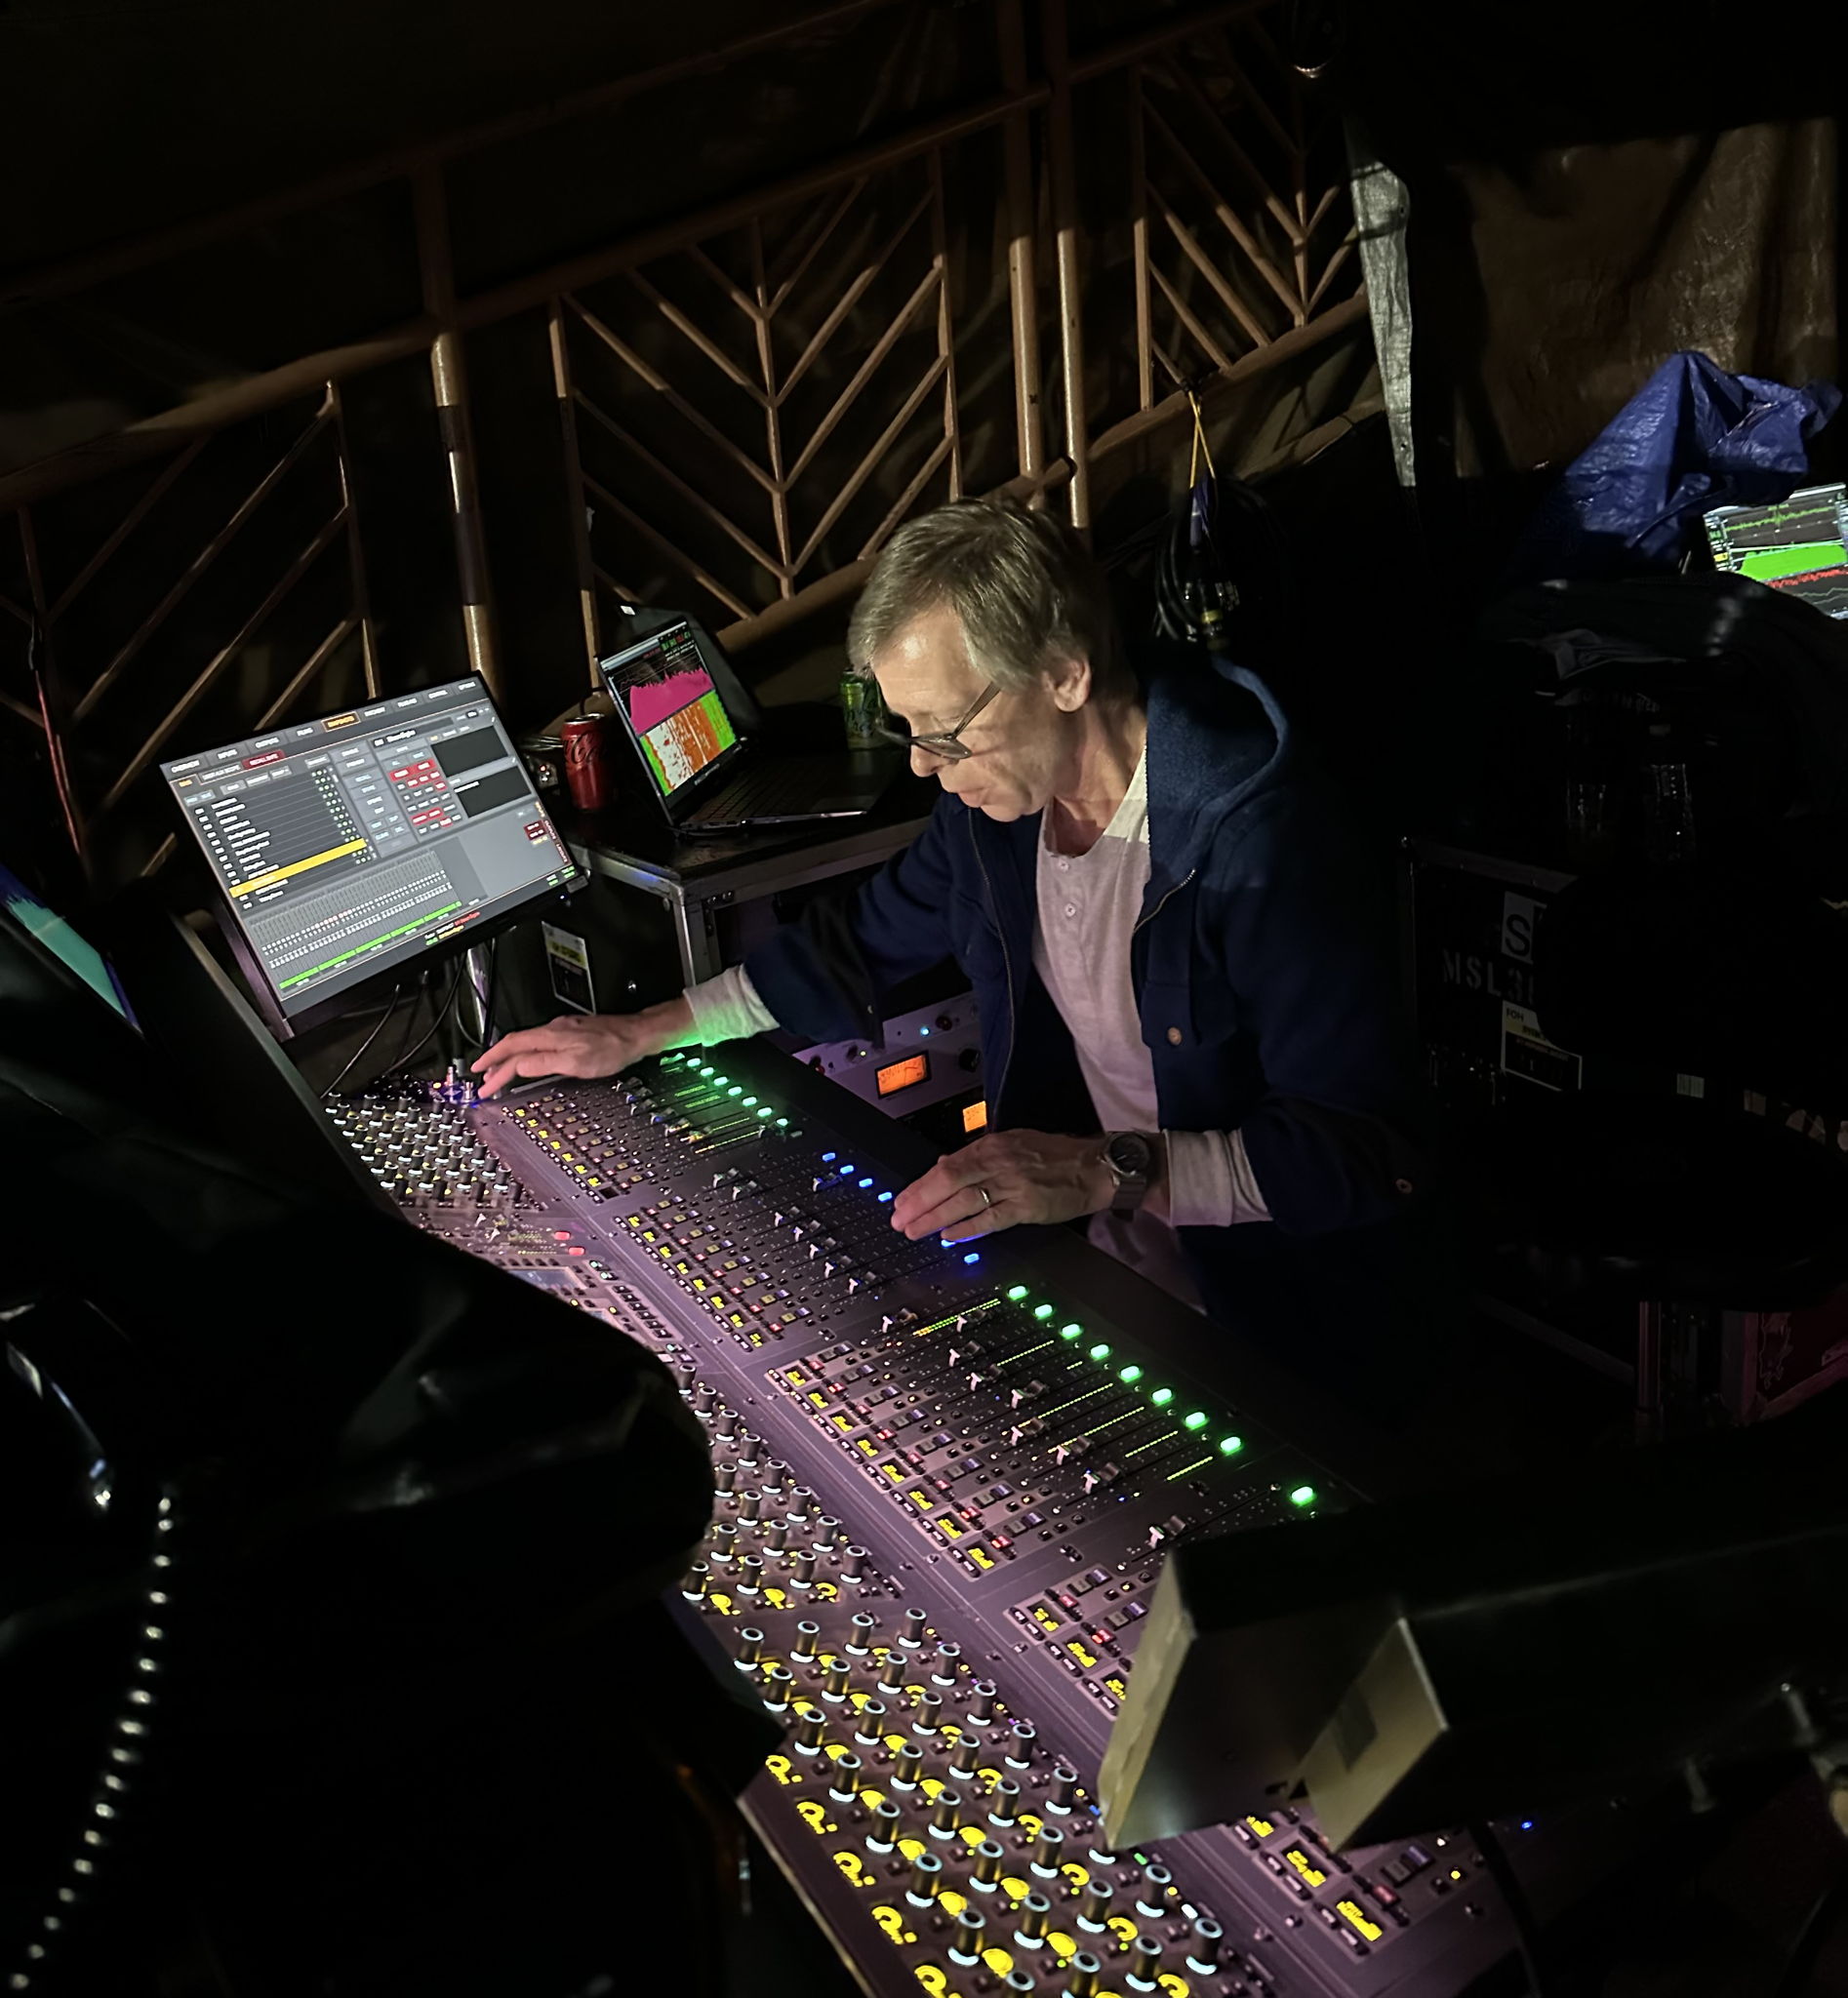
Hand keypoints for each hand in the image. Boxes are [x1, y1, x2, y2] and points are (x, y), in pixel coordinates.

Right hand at [471, 997, 693, 1096]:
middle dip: (494, 1062)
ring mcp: (561, 1031)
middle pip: (514, 1044)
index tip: (481, 1080)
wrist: (636, 1035)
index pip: (511, 1049)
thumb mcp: (576, 1062)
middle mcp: (552, 1030)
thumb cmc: (612, 1048)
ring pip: (525, 1044)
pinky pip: (538, 1044)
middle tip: (483, 1078)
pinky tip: (528, 1062)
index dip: (493, 1065)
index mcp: (549, 1036)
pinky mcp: (570, 1034)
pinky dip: (525, 1055)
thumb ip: (544, 1063)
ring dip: (509, 1060)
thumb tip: (518, 1067)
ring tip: (499, 1074)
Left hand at [889, 1130, 1112, 1244]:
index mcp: (992, 1145)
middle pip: (948, 1182)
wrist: (1094, 1167)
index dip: (920, 1185)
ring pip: (964, 1202)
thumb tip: (943, 1166)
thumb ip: (976, 1156)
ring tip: (916, 1230)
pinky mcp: (1026, 1206)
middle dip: (919, 1203)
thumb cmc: (1056, 1155)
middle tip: (900, 1219)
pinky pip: (990, 1219)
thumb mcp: (1012, 1143)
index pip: (946, 1165)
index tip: (902, 1200)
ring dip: (935, 1218)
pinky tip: (950, 1236)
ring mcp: (1012, 1184)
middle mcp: (998, 1162)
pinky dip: (968, 1228)